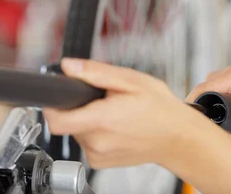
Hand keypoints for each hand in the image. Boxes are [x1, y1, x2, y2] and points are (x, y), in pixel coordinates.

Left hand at [42, 58, 199, 168]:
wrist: (178, 137)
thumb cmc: (160, 109)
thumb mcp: (131, 80)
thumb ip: (96, 73)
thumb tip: (69, 66)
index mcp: (102, 120)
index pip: (56, 120)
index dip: (51, 106)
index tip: (60, 96)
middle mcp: (97, 142)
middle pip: (69, 121)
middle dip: (81, 107)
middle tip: (106, 99)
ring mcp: (98, 155)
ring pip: (78, 132)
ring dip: (90, 120)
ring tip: (116, 113)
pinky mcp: (101, 163)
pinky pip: (87, 143)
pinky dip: (96, 133)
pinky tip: (117, 127)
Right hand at [186, 65, 230, 145]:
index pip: (202, 90)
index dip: (196, 109)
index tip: (203, 131)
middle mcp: (220, 80)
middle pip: (203, 107)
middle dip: (217, 129)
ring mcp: (216, 88)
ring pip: (209, 114)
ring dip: (226, 131)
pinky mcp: (216, 96)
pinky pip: (215, 115)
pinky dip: (228, 129)